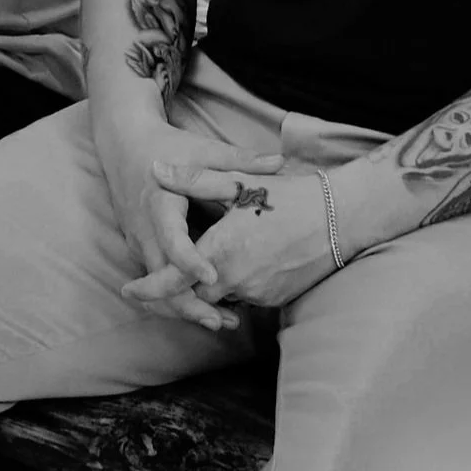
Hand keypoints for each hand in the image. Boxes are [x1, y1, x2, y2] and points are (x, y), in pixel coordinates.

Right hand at [91, 111, 284, 331]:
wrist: (123, 147)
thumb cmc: (168, 146)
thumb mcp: (203, 149)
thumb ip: (240, 160)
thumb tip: (281, 162)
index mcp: (160, 201)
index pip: (171, 238)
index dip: (190, 261)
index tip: (213, 278)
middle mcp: (145, 228)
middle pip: (160, 276)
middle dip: (188, 302)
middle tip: (223, 320)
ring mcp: (139, 242)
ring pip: (157, 285)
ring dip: (185, 306)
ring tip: (222, 322)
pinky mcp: (140, 249)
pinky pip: (157, 280)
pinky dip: (177, 296)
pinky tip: (207, 306)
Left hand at [143, 164, 338, 311]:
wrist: (342, 219)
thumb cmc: (290, 196)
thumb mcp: (239, 183)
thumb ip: (194, 179)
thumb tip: (156, 170)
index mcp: (221, 249)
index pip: (173, 279)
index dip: (149, 288)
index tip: (128, 290)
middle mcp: (236, 279)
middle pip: (194, 294)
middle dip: (182, 286)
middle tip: (168, 275)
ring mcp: (257, 293)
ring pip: (221, 297)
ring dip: (212, 284)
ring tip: (217, 258)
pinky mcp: (275, 300)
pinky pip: (245, 297)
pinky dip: (237, 285)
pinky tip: (246, 261)